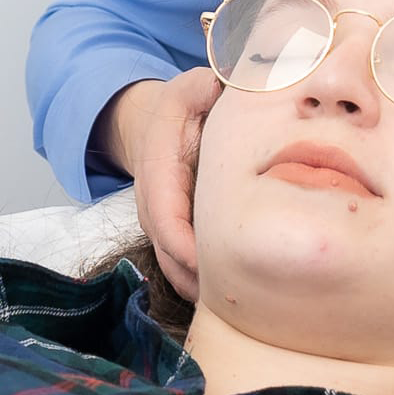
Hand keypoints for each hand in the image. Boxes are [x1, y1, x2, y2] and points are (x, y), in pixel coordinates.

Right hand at [100, 70, 220, 302]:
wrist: (153, 126)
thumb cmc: (183, 108)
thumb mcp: (194, 86)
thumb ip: (208, 86)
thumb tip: (223, 87)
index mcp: (159, 170)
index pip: (165, 218)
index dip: (187, 248)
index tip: (215, 269)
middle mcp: (152, 202)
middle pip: (168, 253)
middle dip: (199, 279)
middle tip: (241, 300)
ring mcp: (158, 222)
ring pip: (172, 266)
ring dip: (200, 288)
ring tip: (240, 308)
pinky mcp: (169, 235)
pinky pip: (180, 266)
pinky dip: (201, 284)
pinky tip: (233, 298)